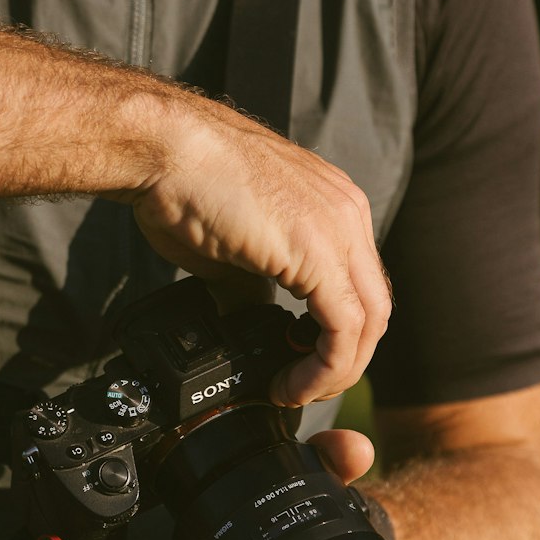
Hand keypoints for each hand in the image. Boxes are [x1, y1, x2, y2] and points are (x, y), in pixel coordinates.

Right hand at [126, 98, 391, 405]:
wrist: (164, 149)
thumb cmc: (183, 182)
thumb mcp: (234, 242)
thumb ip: (258, 279)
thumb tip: (257, 314)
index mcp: (333, 204)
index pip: (359, 283)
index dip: (337, 333)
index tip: (301, 362)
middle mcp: (347, 212)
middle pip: (374, 306)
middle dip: (346, 358)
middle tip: (305, 386)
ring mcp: (339, 229)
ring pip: (370, 321)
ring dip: (337, 370)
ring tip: (296, 390)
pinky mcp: (319, 253)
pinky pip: (344, 328)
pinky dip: (324, 367)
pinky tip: (291, 382)